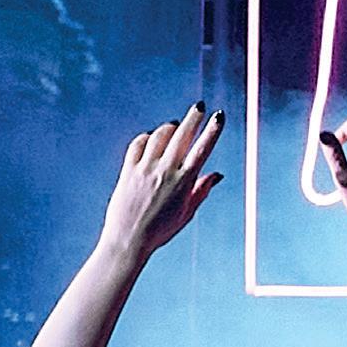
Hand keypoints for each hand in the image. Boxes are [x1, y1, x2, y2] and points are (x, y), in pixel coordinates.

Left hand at [99, 106, 223, 266]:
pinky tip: (150, 138)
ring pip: (159, 136)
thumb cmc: (160, 231)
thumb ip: (201, 191)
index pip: (202, 149)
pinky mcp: (128, 171)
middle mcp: (165, 172)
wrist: (128, 240)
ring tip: (175, 126)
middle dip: (193, 117)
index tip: (219, 116)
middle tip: (199, 106)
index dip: (212, 130)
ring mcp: (145, 169)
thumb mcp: (186, 213)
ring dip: (169, 127)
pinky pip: (137, 145)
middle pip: (182, 135)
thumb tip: (217, 174)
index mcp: (184, 183)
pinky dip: (146, 137)